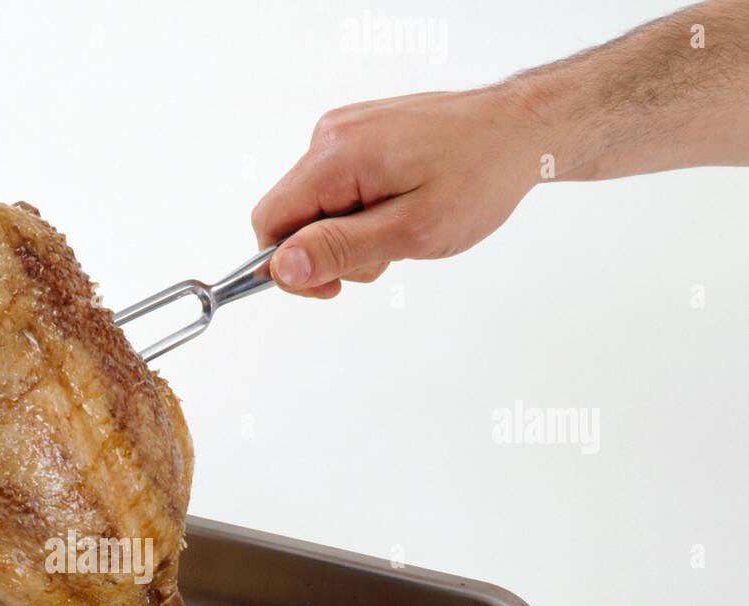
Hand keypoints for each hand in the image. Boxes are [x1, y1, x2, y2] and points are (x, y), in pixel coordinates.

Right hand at [252, 86, 541, 298]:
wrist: (522, 131)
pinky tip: (401, 209)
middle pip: (292, 216)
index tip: (332, 286)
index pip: (270, 221)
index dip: (289, 266)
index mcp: (335, 156)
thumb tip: (279, 268)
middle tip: (385, 256)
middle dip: (330, 250)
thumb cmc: (479, 177)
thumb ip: (339, 249)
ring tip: (403, 230)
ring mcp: (345, 131)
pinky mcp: (361, 134)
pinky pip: (338, 188)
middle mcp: (331, 135)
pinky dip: (363, 212)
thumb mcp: (409, 231)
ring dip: (351, 234)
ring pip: (317, 207)